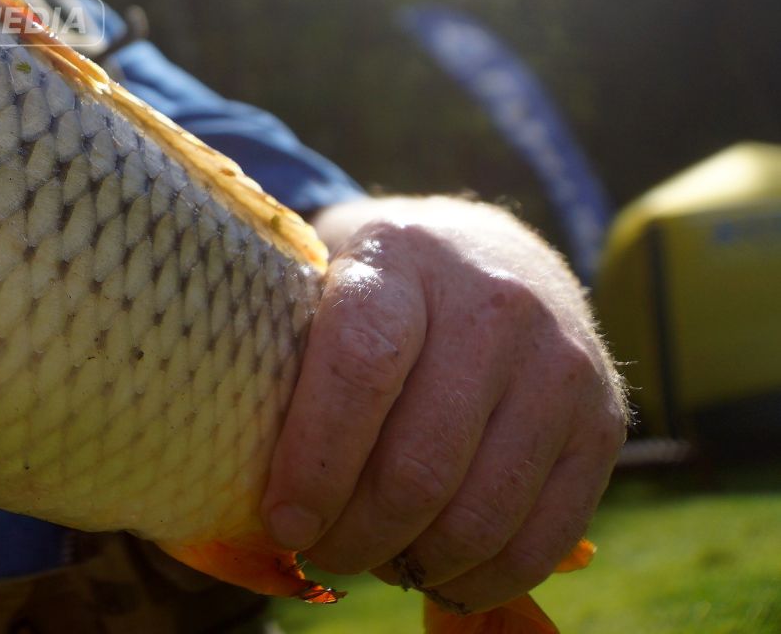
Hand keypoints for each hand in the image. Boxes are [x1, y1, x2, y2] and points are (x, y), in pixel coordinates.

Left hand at [260, 199, 626, 613]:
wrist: (496, 252)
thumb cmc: (377, 281)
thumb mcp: (320, 275)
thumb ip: (283, 346)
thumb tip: (223, 462)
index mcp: (401, 256)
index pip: (361, 369)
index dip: (316, 461)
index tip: (282, 521)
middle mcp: (493, 304)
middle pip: (421, 461)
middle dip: (357, 533)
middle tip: (320, 553)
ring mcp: (561, 362)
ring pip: (483, 510)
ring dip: (416, 562)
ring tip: (372, 560)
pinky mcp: (605, 419)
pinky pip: (546, 534)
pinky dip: (484, 576)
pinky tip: (436, 574)